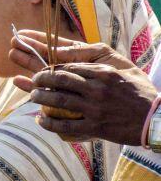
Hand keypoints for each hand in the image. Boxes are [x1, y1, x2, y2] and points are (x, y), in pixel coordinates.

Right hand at [9, 29, 134, 90]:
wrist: (137, 104)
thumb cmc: (124, 76)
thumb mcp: (105, 57)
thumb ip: (81, 53)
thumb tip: (56, 52)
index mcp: (80, 56)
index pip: (55, 45)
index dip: (39, 39)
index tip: (23, 34)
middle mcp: (71, 69)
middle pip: (44, 57)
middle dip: (29, 50)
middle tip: (13, 42)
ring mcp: (66, 84)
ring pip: (41, 72)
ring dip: (26, 64)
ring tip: (12, 55)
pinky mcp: (65, 100)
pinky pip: (44, 91)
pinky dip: (30, 86)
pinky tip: (18, 81)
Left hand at [9, 30, 155, 144]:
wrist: (156, 119)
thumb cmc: (140, 91)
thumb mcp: (124, 68)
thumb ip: (102, 61)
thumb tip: (77, 52)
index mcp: (104, 72)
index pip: (70, 66)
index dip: (51, 65)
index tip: (41, 67)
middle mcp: (97, 89)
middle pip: (60, 80)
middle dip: (41, 78)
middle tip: (33, 80)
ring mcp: (95, 109)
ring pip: (59, 101)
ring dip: (40, 97)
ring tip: (32, 96)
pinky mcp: (95, 127)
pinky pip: (66, 125)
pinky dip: (49, 123)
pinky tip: (40, 119)